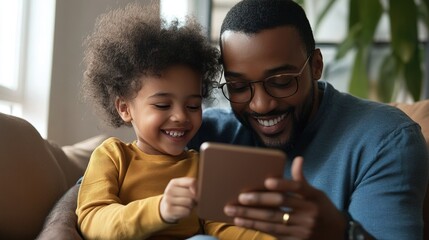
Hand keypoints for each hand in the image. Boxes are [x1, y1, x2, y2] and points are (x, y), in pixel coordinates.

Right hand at [160, 177, 196, 222]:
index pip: (192, 182)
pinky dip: (187, 212)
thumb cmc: (178, 196)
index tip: (196, 193)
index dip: (197, 188)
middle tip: (191, 201)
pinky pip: (186, 211)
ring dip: (191, 206)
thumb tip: (199, 192)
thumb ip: (192, 185)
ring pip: (189, 202)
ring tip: (186, 205)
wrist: (164, 208)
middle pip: (191, 194)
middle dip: (195, 199)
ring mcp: (168, 200)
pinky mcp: (169, 210)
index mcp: (174, 182)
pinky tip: (183, 210)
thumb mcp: (182, 188)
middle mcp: (169, 190)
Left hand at [224, 157, 346, 239]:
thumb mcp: (317, 194)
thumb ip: (302, 180)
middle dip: (258, 202)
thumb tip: (298, 159)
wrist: (337, 235)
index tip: (267, 182)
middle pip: (280, 206)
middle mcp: (309, 213)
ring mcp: (303, 229)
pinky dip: (256, 227)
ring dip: (251, 217)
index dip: (282, 185)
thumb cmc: (322, 209)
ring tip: (234, 212)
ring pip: (272, 222)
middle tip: (240, 198)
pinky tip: (243, 222)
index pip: (297, 188)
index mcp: (314, 197)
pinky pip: (273, 233)